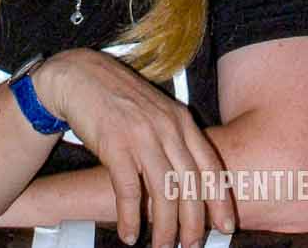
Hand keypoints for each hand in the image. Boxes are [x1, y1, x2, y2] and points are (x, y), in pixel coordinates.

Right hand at [36, 49, 235, 247]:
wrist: (81, 76)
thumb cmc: (119, 98)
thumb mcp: (157, 112)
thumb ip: (173, 140)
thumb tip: (185, 184)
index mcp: (181, 119)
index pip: (209, 163)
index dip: (220, 198)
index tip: (226, 225)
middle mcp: (166, 126)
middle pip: (189, 183)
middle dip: (194, 222)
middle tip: (191, 246)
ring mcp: (142, 135)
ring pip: (164, 191)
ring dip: (164, 227)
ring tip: (162, 247)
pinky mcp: (115, 145)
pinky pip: (129, 190)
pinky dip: (131, 217)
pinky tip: (129, 235)